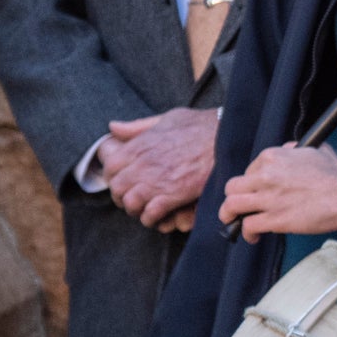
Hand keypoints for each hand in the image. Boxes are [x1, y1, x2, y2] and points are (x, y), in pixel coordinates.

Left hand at [100, 107, 220, 227]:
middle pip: (117, 188)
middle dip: (121, 197)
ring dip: (135, 209)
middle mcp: (144, 163)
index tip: (123, 182)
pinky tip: (157, 216)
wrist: (226, 137)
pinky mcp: (175, 194)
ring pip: (130, 203)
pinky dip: (151, 218)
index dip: (113, 178)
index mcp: (140, 145)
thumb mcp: (166, 118)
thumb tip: (112, 127)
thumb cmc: (200, 126)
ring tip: (144, 209)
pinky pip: (151, 213)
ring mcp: (158, 180)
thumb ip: (138, 126)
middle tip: (132, 199)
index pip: (110, 167)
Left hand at [219, 145, 336, 238]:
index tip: (259, 191)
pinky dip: (247, 233)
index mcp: (273, 157)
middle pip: (232, 187)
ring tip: (233, 221)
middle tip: (240, 205)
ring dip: (229, 215)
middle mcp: (265, 176)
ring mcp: (268, 198)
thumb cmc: (336, 174)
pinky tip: (253, 236)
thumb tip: (288, 151)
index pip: (249, 170)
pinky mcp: (274, 219)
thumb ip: (294, 149)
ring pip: (231, 206)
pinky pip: (247, 225)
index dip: (253, 182)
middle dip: (234, 197)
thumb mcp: (315, 150)